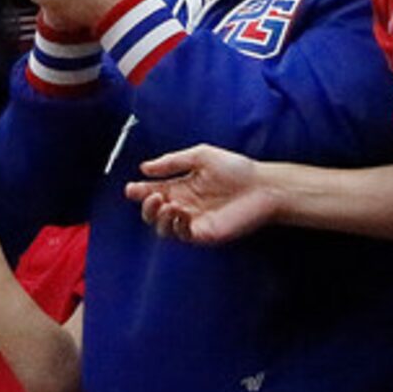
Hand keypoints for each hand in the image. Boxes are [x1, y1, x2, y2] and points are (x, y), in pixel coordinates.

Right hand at [123, 145, 277, 244]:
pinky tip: (179, 212)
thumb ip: (172, 162)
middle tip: (151, 197)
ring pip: (164, 228)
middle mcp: (185, 205)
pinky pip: (182, 235)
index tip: (130, 188)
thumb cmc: (236, 169)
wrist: (262, 186)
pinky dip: (175, 226)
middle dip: (147, 207)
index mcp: (182, 187)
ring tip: (167, 204)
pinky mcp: (204, 233)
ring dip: (159, 218)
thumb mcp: (201, 156)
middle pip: (154, 213)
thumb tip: (144, 168)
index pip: (154, 191)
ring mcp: (194, 221)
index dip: (140, 191)